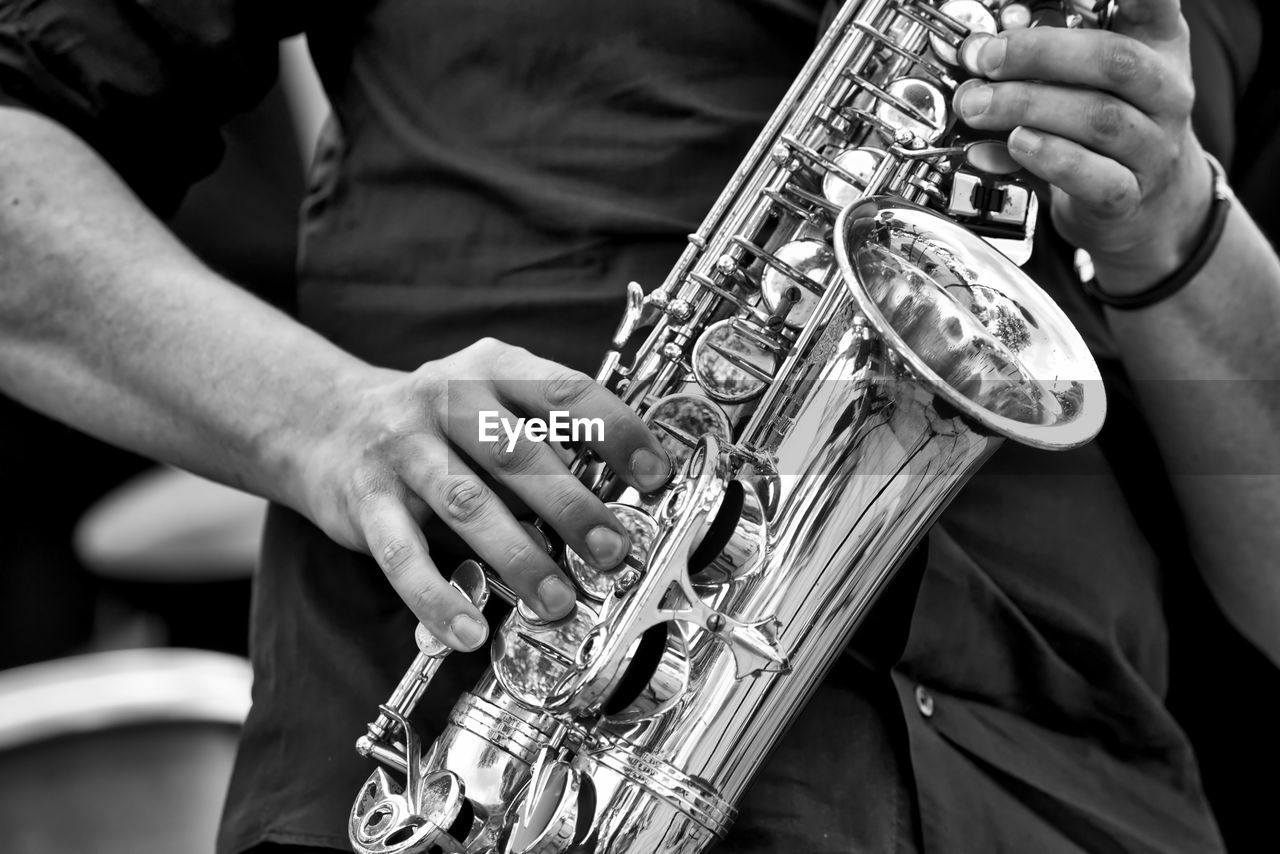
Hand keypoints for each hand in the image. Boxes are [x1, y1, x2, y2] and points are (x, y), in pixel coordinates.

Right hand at [291, 338, 670, 650]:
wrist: (328, 423)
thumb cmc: (439, 424)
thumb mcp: (493, 404)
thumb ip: (545, 440)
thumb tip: (619, 505)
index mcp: (493, 369)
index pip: (565, 392)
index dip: (616, 432)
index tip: (656, 475)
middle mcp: (448, 399)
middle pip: (518, 454)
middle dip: (572, 507)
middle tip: (612, 551)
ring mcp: (404, 449)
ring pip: (467, 503)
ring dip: (518, 556)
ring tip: (556, 599)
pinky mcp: (366, 500)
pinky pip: (403, 554)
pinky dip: (437, 596)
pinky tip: (469, 628)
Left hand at [953, 0, 1211, 293]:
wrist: (1144, 199)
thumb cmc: (1110, 121)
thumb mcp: (1092, 75)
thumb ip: (1047, 55)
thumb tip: (983, 48)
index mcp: (1159, 44)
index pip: (1154, 3)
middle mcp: (1166, 92)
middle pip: (1114, 62)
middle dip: (1040, 55)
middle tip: (987, 58)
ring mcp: (1153, 146)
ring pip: (1098, 119)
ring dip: (1028, 107)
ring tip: (980, 105)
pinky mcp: (1129, 193)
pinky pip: (1093, 176)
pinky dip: (1049, 158)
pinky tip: (1016, 145)